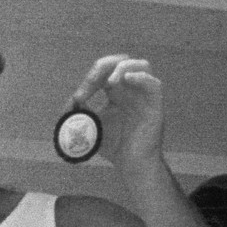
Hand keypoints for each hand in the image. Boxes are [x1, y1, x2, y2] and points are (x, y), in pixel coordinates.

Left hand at [71, 54, 163, 172]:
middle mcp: (132, 90)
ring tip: (109, 82)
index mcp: (117, 93)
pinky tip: (127, 80)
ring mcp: (145, 96)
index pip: (105, 73)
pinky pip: (153, 83)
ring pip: (141, 65)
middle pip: (122, 62)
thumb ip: (81, 114)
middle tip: (90, 82)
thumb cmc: (114, 146)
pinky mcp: (156, 105)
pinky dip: (140, 77)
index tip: (78, 98)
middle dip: (104, 68)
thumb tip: (70, 103)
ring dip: (122, 68)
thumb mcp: (92, 126)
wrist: (131, 164)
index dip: (90, 79)